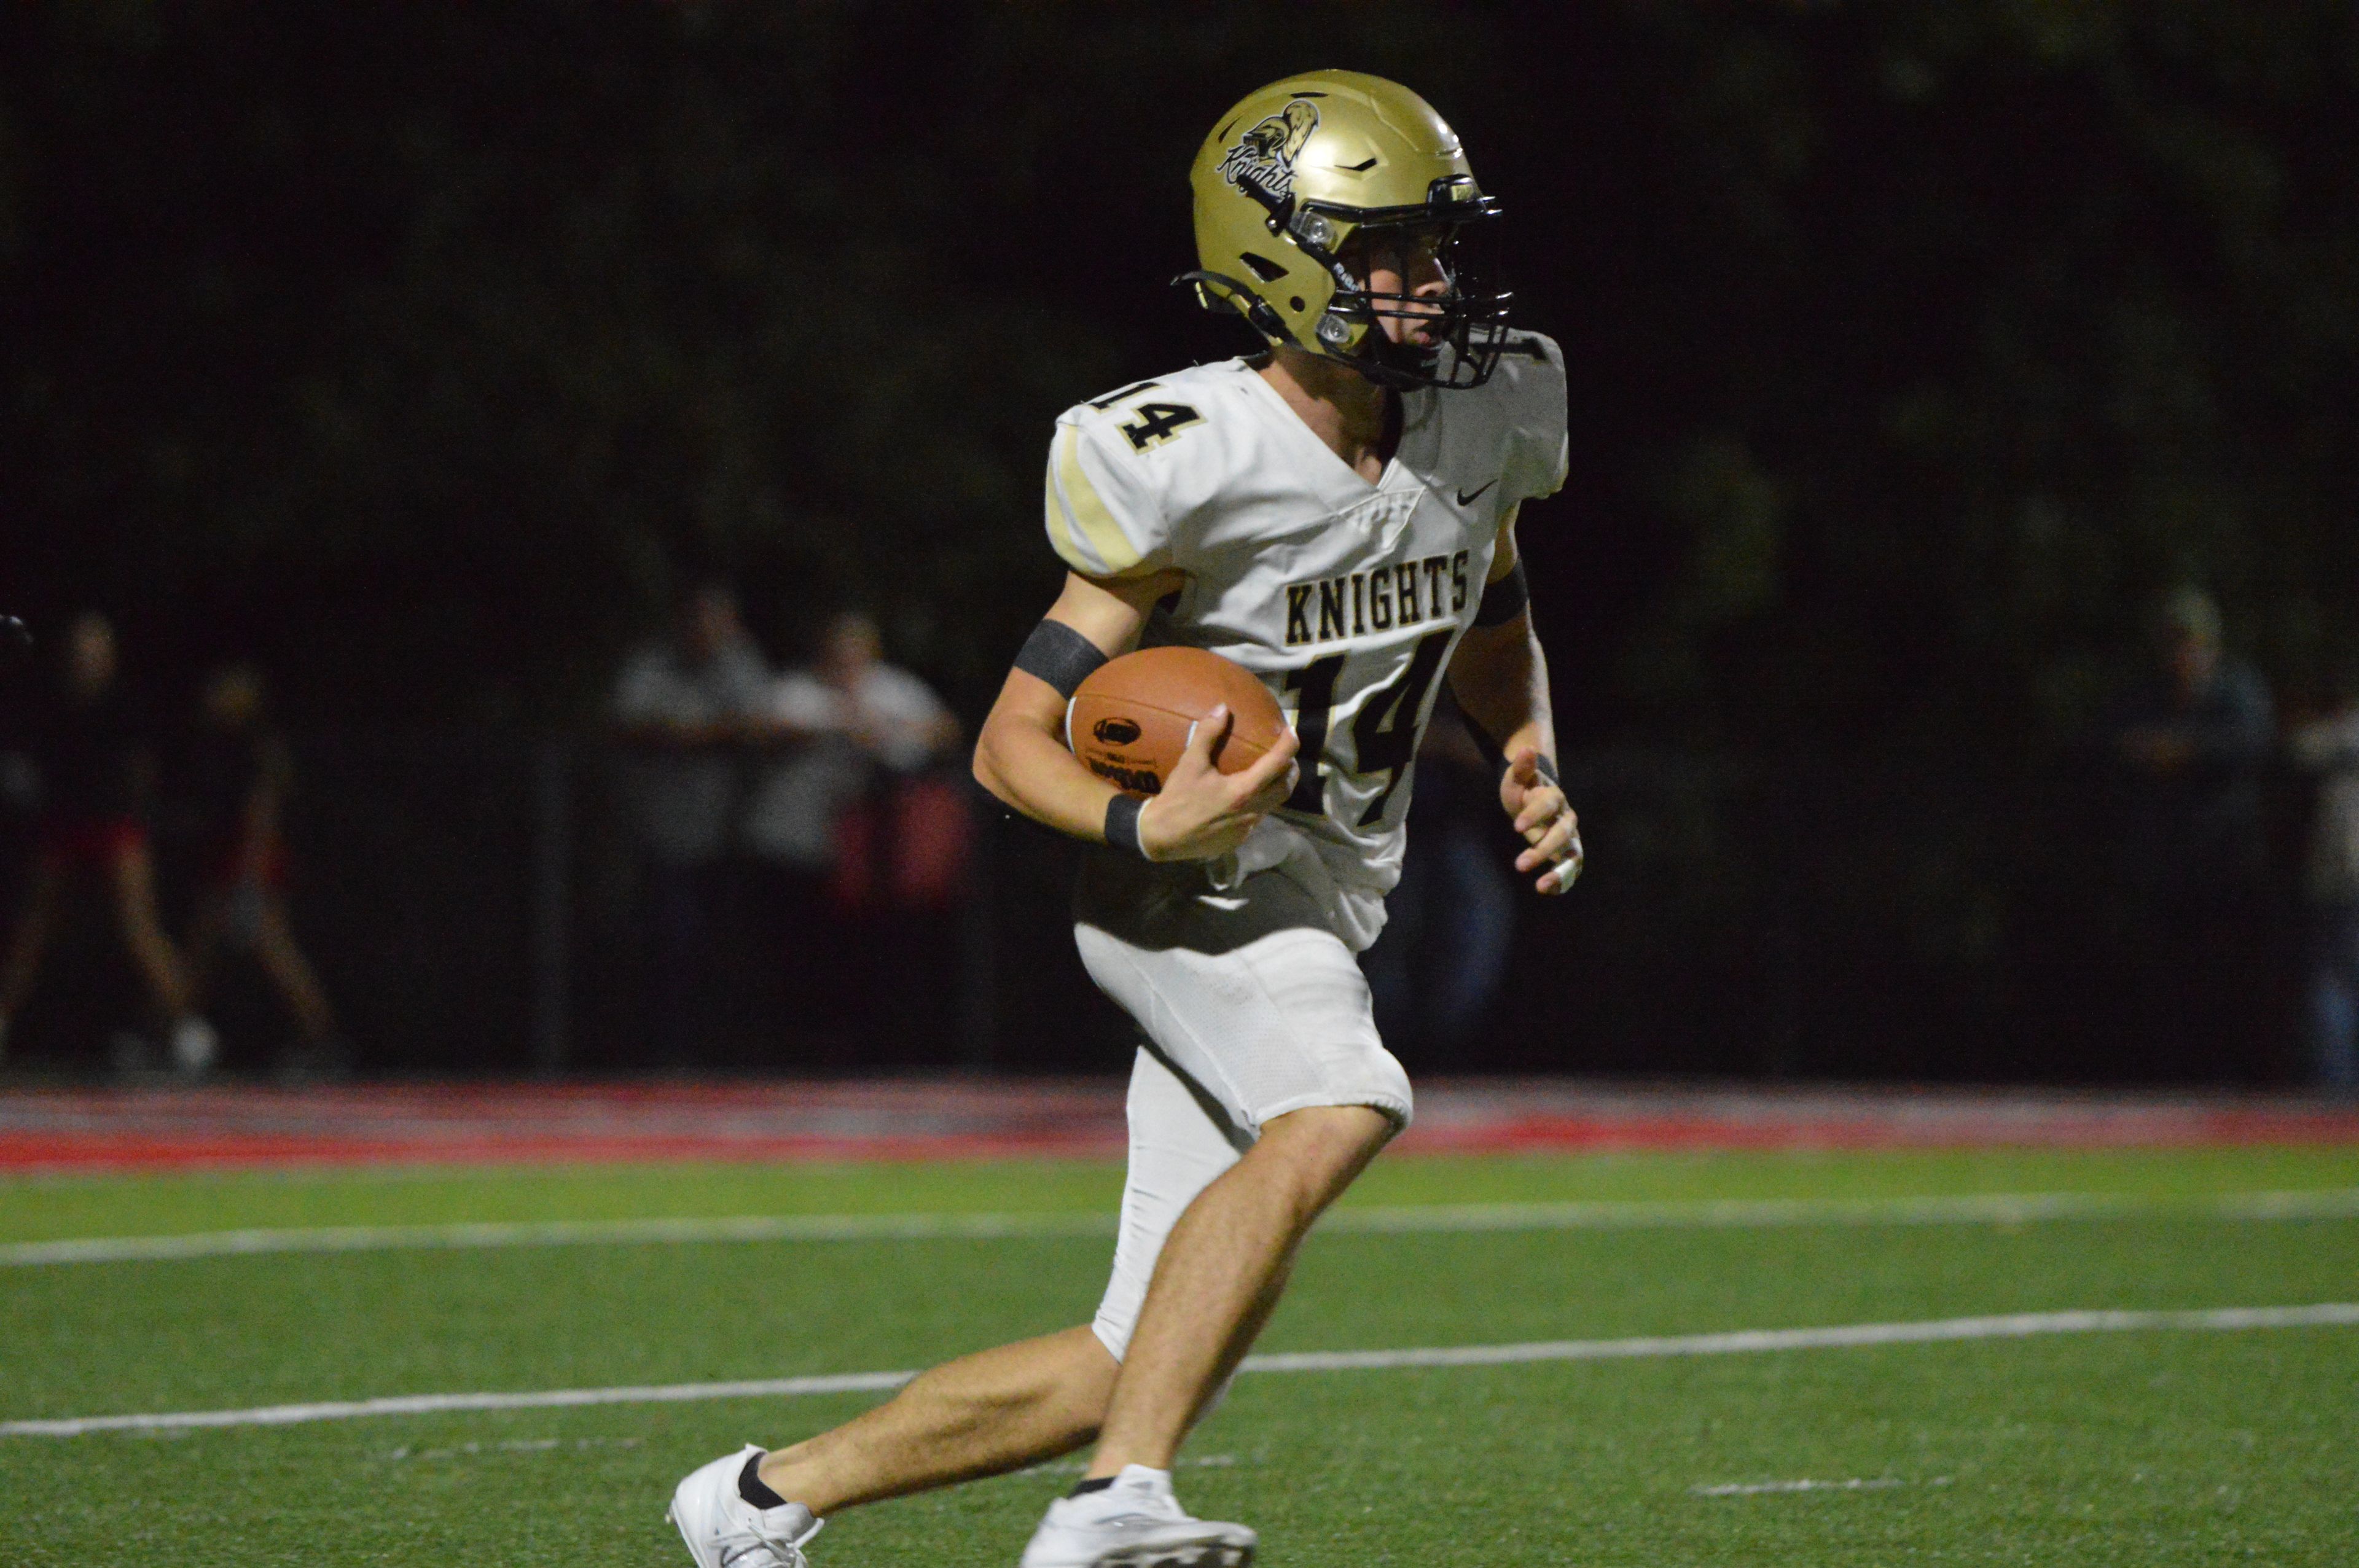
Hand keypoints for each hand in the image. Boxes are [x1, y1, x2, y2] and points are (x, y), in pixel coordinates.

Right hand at [1137, 705, 1300, 861]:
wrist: (1162, 838)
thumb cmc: (1177, 799)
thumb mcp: (1190, 763)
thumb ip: (1207, 734)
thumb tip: (1222, 708)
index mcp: (1243, 791)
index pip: (1277, 764)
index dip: (1289, 745)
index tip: (1292, 732)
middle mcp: (1252, 811)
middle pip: (1285, 788)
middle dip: (1291, 770)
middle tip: (1286, 756)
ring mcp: (1247, 828)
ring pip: (1273, 805)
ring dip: (1276, 787)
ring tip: (1269, 774)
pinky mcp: (1239, 839)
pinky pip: (1257, 818)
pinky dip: (1259, 803)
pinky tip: (1245, 797)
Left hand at [1502, 746, 1580, 894]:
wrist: (1534, 798)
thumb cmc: (1523, 788)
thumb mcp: (1516, 778)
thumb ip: (1521, 767)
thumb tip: (1527, 749)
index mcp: (1553, 796)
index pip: (1548, 804)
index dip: (1534, 815)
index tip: (1516, 827)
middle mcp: (1566, 817)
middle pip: (1562, 833)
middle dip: (1542, 849)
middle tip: (1519, 865)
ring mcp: (1569, 837)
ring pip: (1573, 854)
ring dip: (1560, 872)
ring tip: (1541, 885)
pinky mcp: (1567, 852)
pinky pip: (1570, 868)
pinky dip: (1562, 881)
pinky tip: (1545, 890)